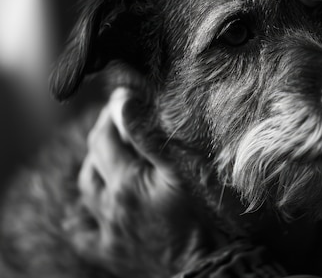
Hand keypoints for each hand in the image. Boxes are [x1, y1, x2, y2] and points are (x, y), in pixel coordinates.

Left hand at [68, 88, 201, 277]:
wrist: (203, 264)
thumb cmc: (199, 217)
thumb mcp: (180, 171)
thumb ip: (149, 137)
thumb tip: (125, 104)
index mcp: (125, 182)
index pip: (104, 137)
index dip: (110, 114)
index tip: (123, 98)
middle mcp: (108, 205)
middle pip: (93, 160)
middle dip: (103, 135)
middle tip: (119, 121)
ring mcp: (107, 230)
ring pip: (86, 190)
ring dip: (94, 167)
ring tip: (109, 155)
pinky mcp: (110, 251)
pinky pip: (83, 232)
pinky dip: (80, 216)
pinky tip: (84, 207)